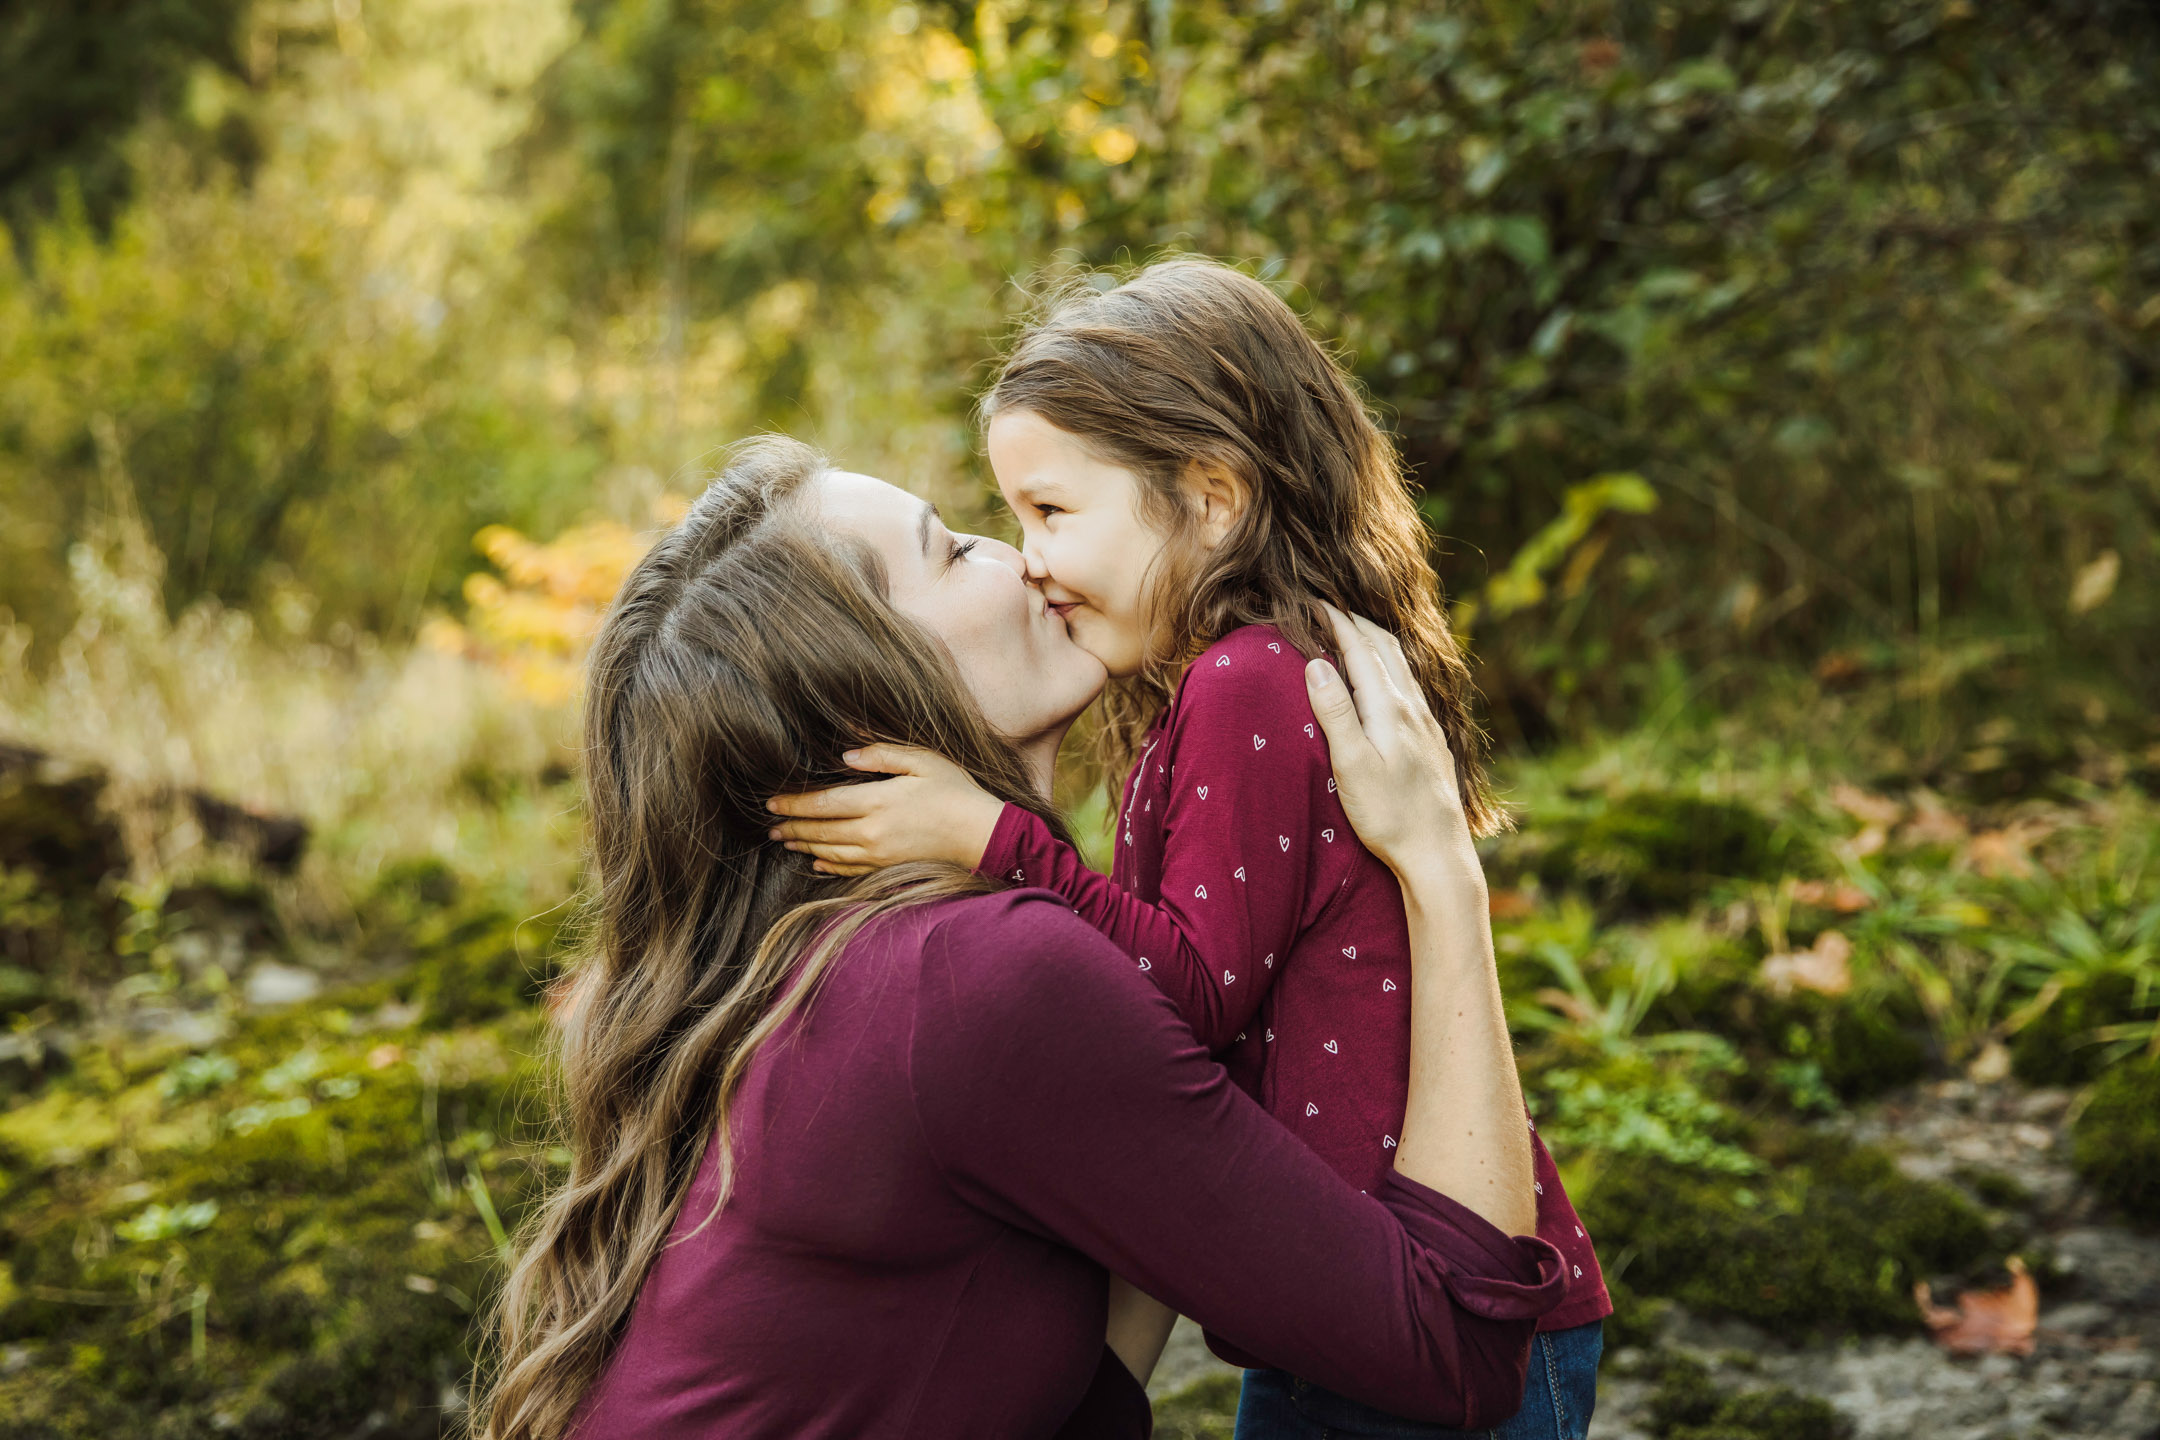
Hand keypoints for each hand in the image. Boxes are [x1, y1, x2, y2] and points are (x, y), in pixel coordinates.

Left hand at [766, 744, 1006, 875]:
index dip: (794, 804)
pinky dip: (829, 866)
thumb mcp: (922, 760)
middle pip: (821, 831)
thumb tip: (844, 757)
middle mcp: (872, 833)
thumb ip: (881, 755)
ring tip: (786, 841)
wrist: (982, 834)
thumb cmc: (954, 791)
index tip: (772, 802)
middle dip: (792, 827)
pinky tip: (818, 861)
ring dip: (805, 846)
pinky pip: (851, 869)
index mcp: (876, 802)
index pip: (823, 804)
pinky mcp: (889, 867)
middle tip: (771, 826)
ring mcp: (880, 854)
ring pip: (830, 853)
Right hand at [1303, 605, 1481, 885]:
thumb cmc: (1389, 814)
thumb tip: (1316, 662)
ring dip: (1375, 639)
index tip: (1312, 599)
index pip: (1359, 648)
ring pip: (1400, 663)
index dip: (1335, 620)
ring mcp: (1426, 721)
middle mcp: (1412, 706)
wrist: (1438, 852)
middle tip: (1328, 605)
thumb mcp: (1352, 764)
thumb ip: (1335, 712)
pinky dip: (1389, 664)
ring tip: (1354, 629)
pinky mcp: (1431, 739)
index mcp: (1390, 706)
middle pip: (1384, 646)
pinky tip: (1386, 678)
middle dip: (1355, 620)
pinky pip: (1408, 684)